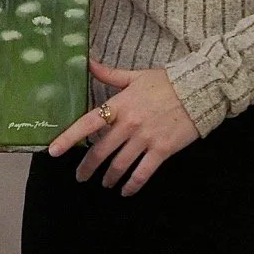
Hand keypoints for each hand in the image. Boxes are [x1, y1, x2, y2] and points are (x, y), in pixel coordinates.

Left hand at [46, 56, 201, 194]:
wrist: (199, 89)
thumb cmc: (166, 82)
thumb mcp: (136, 76)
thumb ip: (110, 74)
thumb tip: (87, 63)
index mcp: (120, 104)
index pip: (88, 123)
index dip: (69, 138)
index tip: (54, 151)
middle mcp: (129, 124)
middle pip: (101, 151)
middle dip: (87, 167)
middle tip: (80, 177)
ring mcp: (145, 138)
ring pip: (119, 165)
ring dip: (108, 177)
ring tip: (104, 183)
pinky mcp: (162, 150)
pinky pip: (142, 173)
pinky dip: (131, 185)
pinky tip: (126, 191)